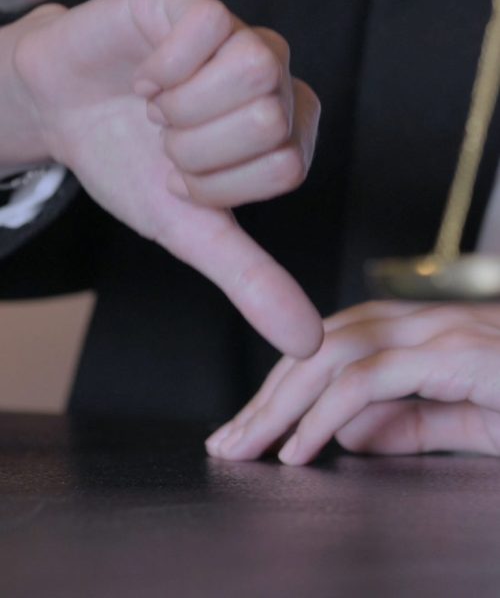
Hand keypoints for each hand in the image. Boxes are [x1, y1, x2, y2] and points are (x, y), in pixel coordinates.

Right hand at [12, 0, 321, 356]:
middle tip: (164, 141)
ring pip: (256, 72)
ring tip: (155, 109)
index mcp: (286, 128)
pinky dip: (161, 71)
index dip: (218, 185)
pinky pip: (208, 29)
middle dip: (196, 151)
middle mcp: (274, 76)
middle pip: (271, 120)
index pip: (284, 169)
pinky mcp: (193, 5)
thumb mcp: (190, 228)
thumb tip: (308, 343)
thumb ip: (250, 278)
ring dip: (182, 110)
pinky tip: (143, 77)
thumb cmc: (131, 164)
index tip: (181, 176)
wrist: (60, 112)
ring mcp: (236, 33)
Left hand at [206, 300, 499, 461]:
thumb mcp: (472, 423)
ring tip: (247, 446)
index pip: (337, 344)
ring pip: (335, 353)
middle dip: (267, 391)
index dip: (287, 382)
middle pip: (322, 343)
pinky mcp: (459, 355)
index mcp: (428, 334)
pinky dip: (326, 413)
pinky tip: (299, 449)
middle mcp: (428, 323)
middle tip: (228, 439)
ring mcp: (443, 333)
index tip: (252, 426)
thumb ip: (416, 424)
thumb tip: (349, 436)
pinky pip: (373, 378)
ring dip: (282, 401)